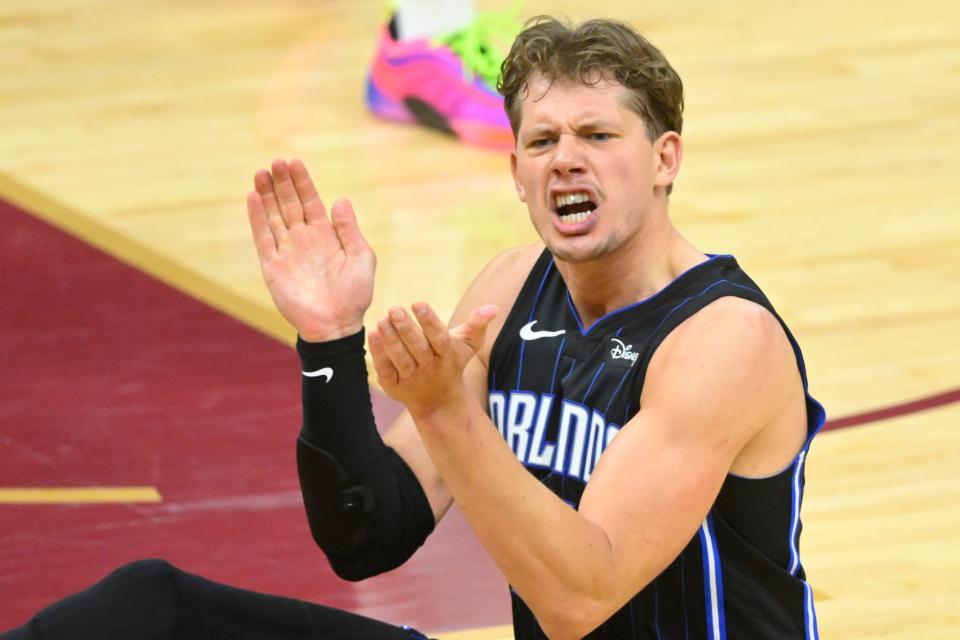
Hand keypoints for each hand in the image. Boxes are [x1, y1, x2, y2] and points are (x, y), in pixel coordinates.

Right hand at [247, 159, 374, 341]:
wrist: (337, 325)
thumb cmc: (355, 295)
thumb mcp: (362, 258)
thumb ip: (349, 230)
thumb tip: (341, 200)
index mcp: (326, 235)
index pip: (310, 201)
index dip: (302, 182)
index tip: (294, 162)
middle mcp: (304, 239)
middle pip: (289, 204)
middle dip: (282, 183)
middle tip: (275, 161)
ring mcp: (287, 251)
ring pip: (273, 216)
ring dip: (267, 194)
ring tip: (261, 172)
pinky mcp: (273, 266)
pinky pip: (263, 237)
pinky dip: (257, 218)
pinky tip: (253, 197)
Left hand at [369, 303, 497, 415]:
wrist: (439, 401)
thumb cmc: (452, 362)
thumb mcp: (468, 344)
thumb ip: (478, 324)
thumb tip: (493, 307)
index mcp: (446, 354)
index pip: (438, 337)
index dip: (429, 320)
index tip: (418, 303)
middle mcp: (429, 368)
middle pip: (418, 348)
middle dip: (406, 329)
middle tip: (394, 309)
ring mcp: (411, 378)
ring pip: (400, 359)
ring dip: (390, 339)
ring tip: (382, 319)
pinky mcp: (394, 386)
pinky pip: (385, 369)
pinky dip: (378, 353)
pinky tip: (372, 333)